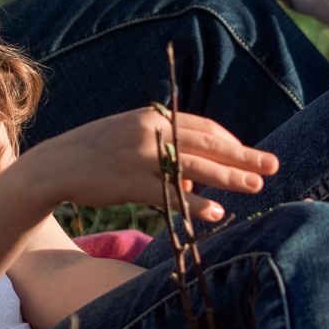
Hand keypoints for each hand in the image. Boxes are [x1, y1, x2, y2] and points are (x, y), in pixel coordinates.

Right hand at [11, 108, 274, 221]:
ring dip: (229, 178)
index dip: (231, 142)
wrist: (54, 165)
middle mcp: (150, 131)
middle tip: (273, 165)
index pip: (203, 126)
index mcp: (152, 116)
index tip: (250, 154)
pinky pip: (171, 194)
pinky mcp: (130, 182)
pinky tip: (216, 212)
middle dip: (244, 156)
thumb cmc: (94, 152)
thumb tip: (194, 173)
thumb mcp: (129, 138)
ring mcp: (140, 156)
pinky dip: (195, 203)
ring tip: (256, 187)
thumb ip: (163, 148)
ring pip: (195, 167)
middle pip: (208, 144)